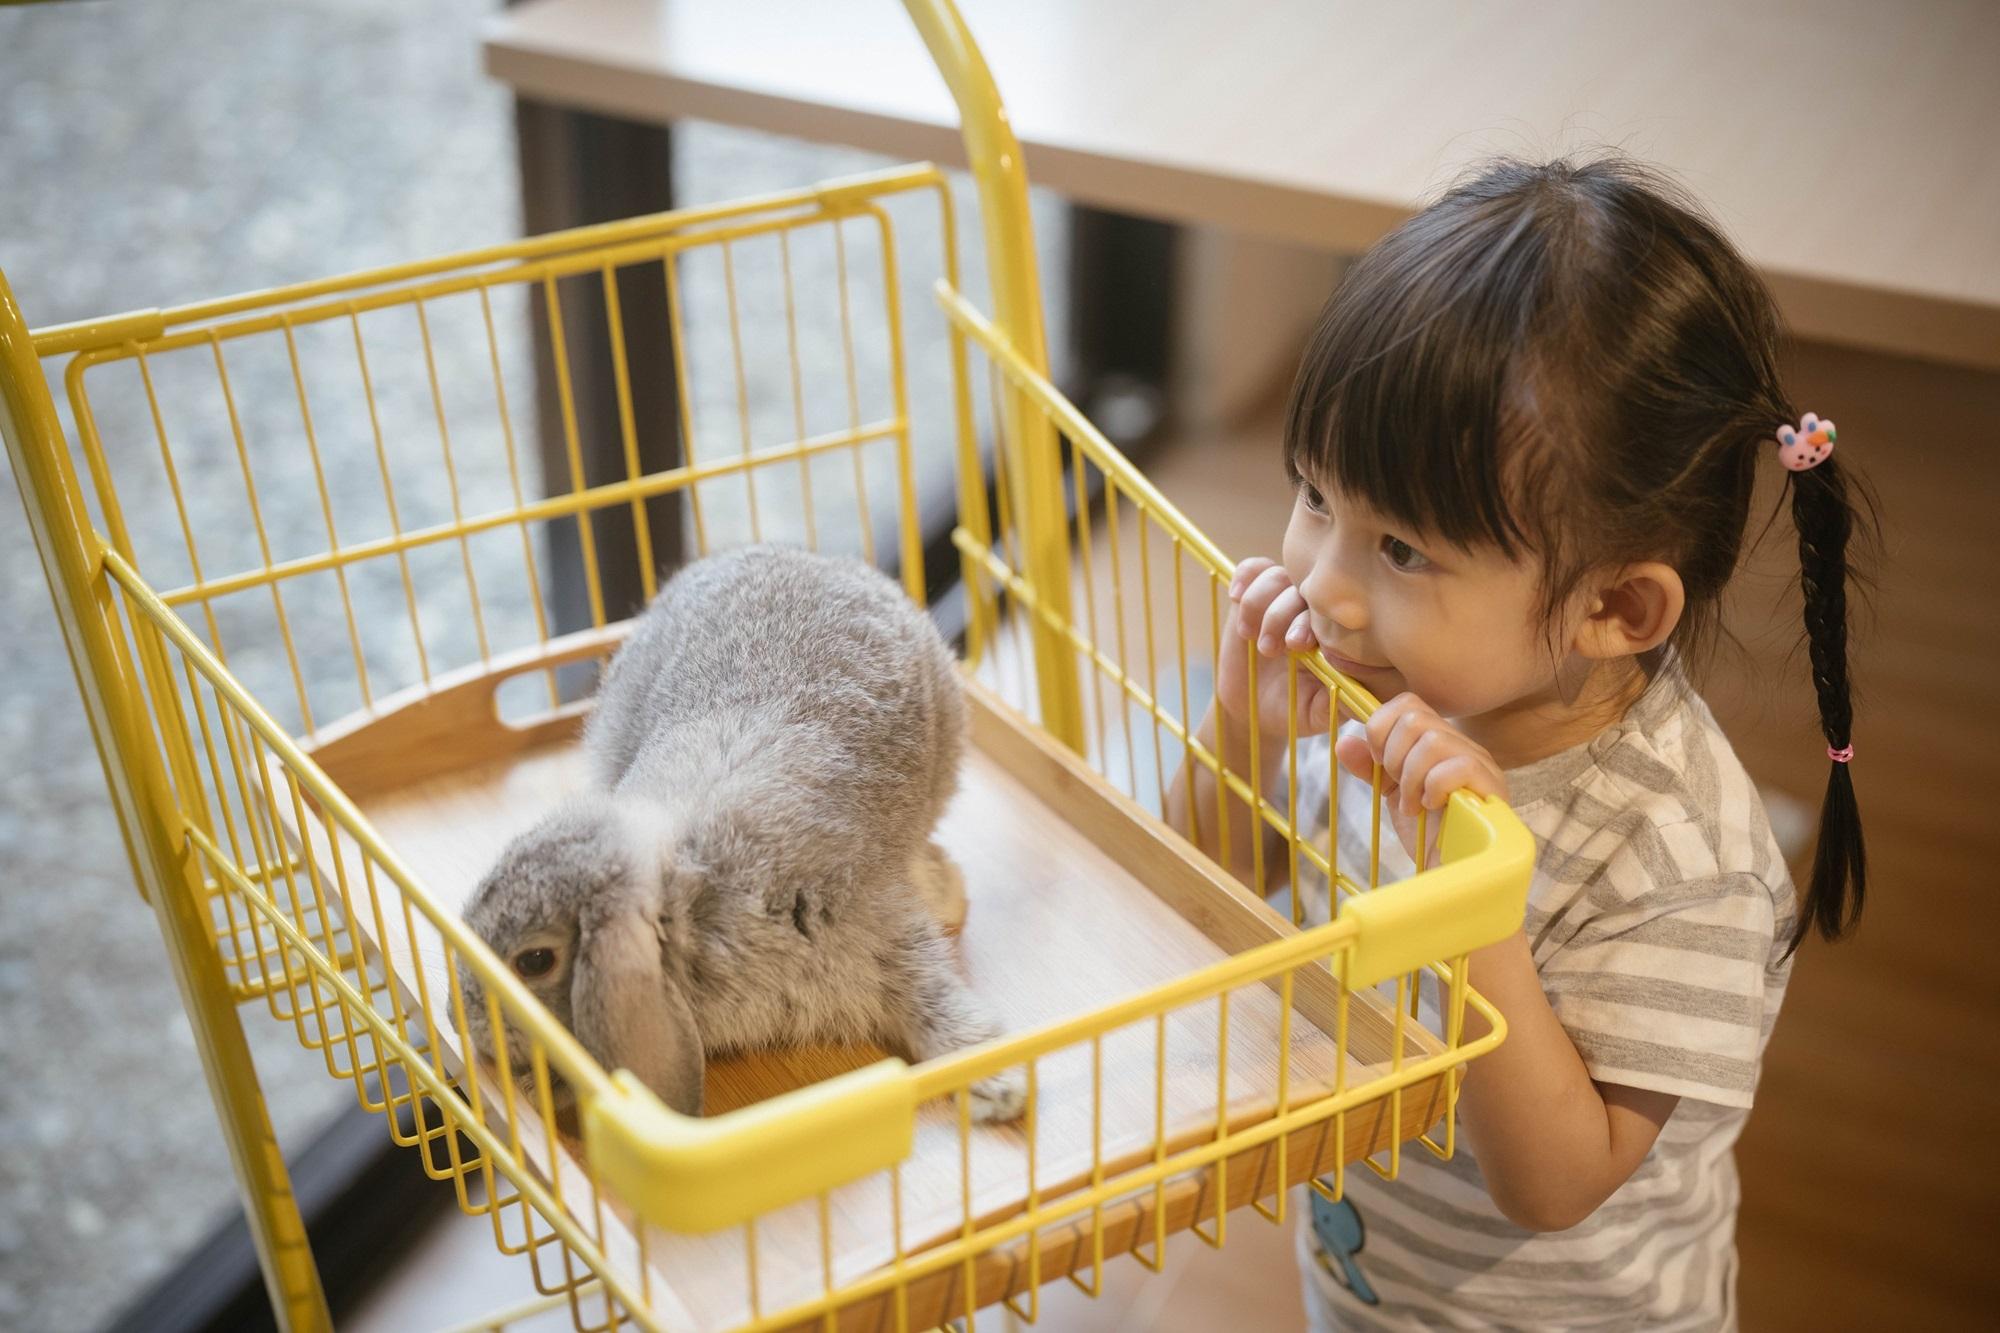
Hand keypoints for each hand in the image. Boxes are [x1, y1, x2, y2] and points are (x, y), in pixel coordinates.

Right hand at [1216, 557, 1333, 738]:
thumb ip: (1340, 701)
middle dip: (1284, 615)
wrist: (1251, 709)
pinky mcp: (1254, 594)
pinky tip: (1236, 597)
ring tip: (1252, 637)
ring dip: (1260, 605)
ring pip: (1277, 577)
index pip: (1333, 609)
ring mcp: (1283, 598)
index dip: (1313, 621)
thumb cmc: (1292, 709)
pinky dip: (1245, 579)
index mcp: (1334, 633)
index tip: (1300, 647)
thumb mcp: (1318, 712)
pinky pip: (1253, 568)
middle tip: (1275, 648)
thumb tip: (1365, 691)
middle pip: (1304, 588)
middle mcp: (1311, 610)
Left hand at [1335, 693, 1505, 859]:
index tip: (1378, 764)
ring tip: (1413, 805)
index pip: (1407, 703)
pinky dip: (1432, 788)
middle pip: (1415, 717)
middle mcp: (1462, 744)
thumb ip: (1370, 767)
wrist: (1450, 872)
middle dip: (1393, 756)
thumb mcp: (1391, 794)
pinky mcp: (1492, 786)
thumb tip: (1343, 742)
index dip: (1381, 728)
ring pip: (1433, 740)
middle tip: (1398, 788)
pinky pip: (1457, 766)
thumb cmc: (1428, 833)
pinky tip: (1431, 808)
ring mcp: (1481, 763)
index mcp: (1439, 740)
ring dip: (1410, 776)